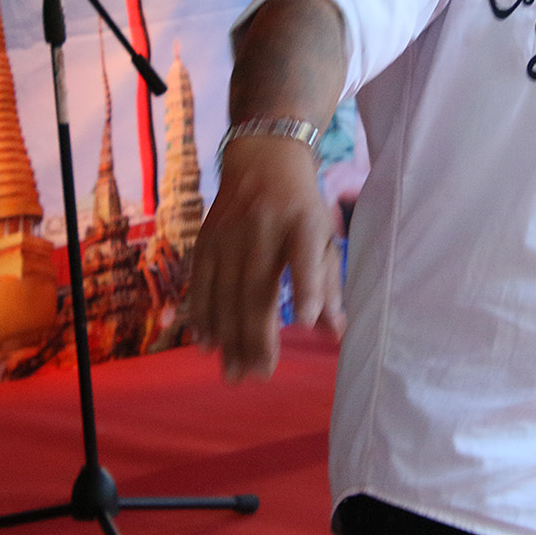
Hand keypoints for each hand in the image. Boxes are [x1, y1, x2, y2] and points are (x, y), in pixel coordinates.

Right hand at [190, 135, 343, 380]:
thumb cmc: (301, 208)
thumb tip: (334, 334)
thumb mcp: (323, 236)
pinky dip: (202, 315)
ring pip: (226, 291)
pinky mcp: (206, 238)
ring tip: (233, 373)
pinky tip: (205, 344)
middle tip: (258, 376)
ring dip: (228, 336)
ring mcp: (230, 233)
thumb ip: (327, 284)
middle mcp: (263, 227)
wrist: (262, 158)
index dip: (306, 287)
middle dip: (255, 335)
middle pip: (257, 286)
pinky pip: (201, 282)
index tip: (304, 321)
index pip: (304, 255)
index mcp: (302, 223)